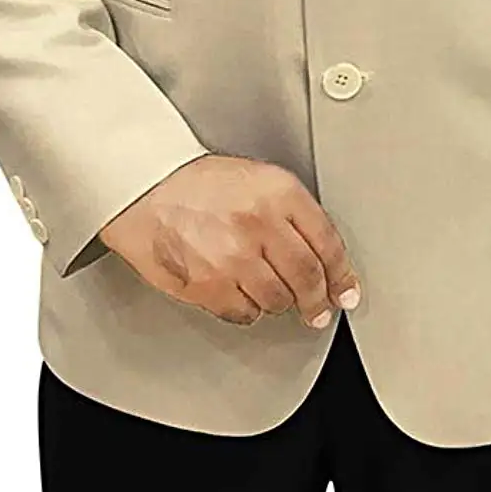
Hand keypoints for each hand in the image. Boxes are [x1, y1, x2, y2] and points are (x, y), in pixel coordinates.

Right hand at [98, 154, 361, 329]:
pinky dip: (247, 309)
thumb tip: (325, 257)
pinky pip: (244, 313)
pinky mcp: (208, 285)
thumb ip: (293, 213)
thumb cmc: (198, 183)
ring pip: (278, 300)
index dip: (342, 274)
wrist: (145, 187)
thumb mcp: (258, 178)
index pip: (327, 243)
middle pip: (308, 278)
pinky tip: (239, 292)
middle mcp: (261, 224)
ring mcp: (234, 257)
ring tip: (266, 289)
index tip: (345, 290)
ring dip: (278, 302)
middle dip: (318, 300)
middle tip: (318, 309)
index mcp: (279, 192)